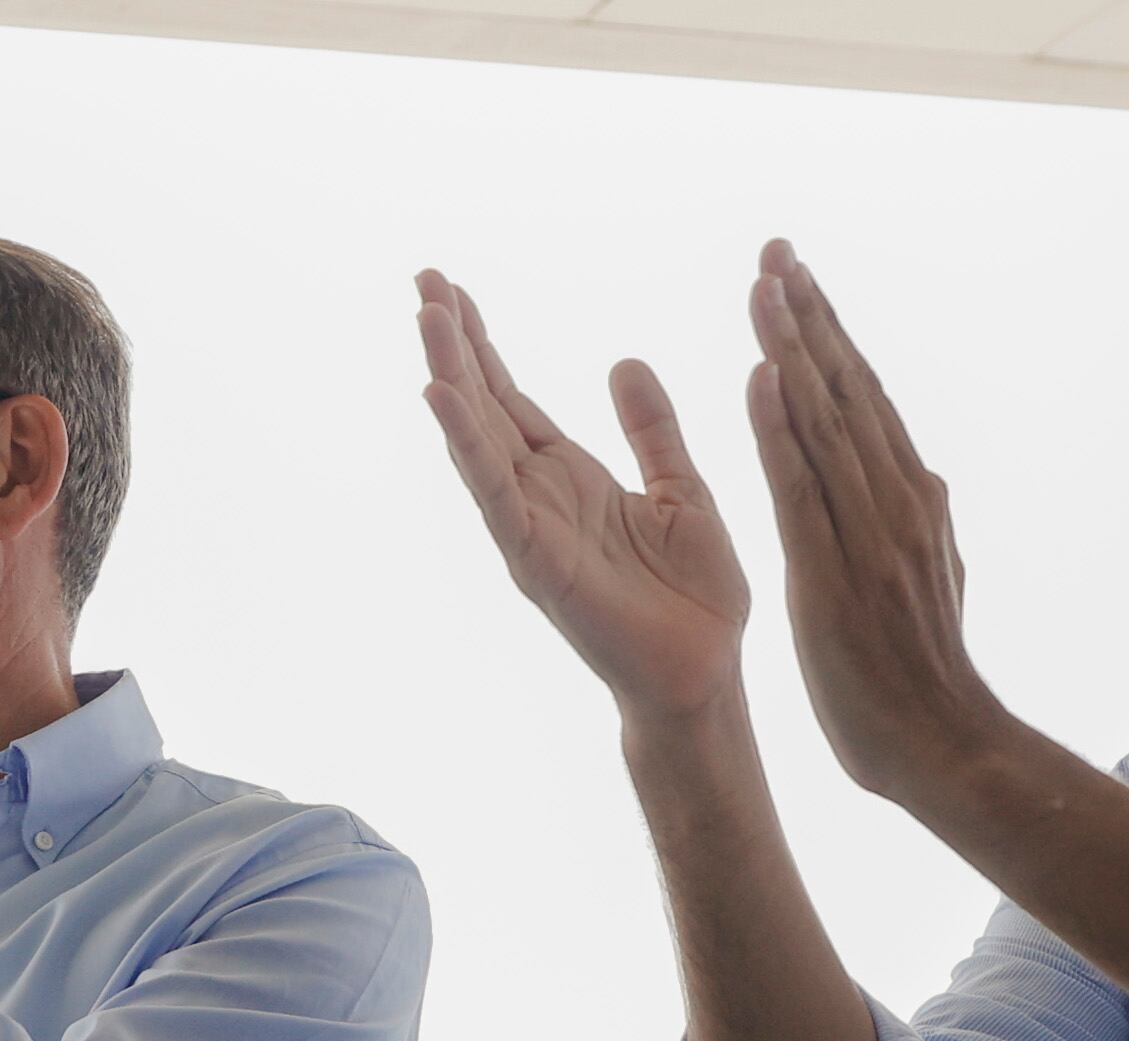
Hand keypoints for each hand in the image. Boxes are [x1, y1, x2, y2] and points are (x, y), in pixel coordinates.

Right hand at [415, 272, 749, 721]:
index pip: (512, 400)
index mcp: (570, 479)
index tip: (451, 290)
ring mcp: (530, 530)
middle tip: (423, 279)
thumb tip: (625, 362)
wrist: (705, 673)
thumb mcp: (680, 489)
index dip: (482, 345)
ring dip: (449, 379)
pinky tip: (441, 396)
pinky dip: (467, 445)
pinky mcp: (537, 562)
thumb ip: (651, 429)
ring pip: (478, 441)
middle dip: (453, 345)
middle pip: (484, 408)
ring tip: (426, 317)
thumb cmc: (694, 599)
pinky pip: (495, 495)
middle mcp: (538, 499)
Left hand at [746, 242, 1009, 794]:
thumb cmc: (923, 675)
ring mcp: (869, 534)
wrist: (943, 744)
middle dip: (810, 315)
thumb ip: (921, 522)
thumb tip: (923, 476)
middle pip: (847, 389)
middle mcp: (896, 501)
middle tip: (774, 249)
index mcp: (912, 500)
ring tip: (763, 284)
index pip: (864, 400)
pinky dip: (782, 428)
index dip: (830, 336)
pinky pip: (803, 487)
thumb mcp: (933, 578)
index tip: (797, 281)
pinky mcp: (834, 573)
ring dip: (792, 347)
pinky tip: (762, 378)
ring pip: (825, 421)